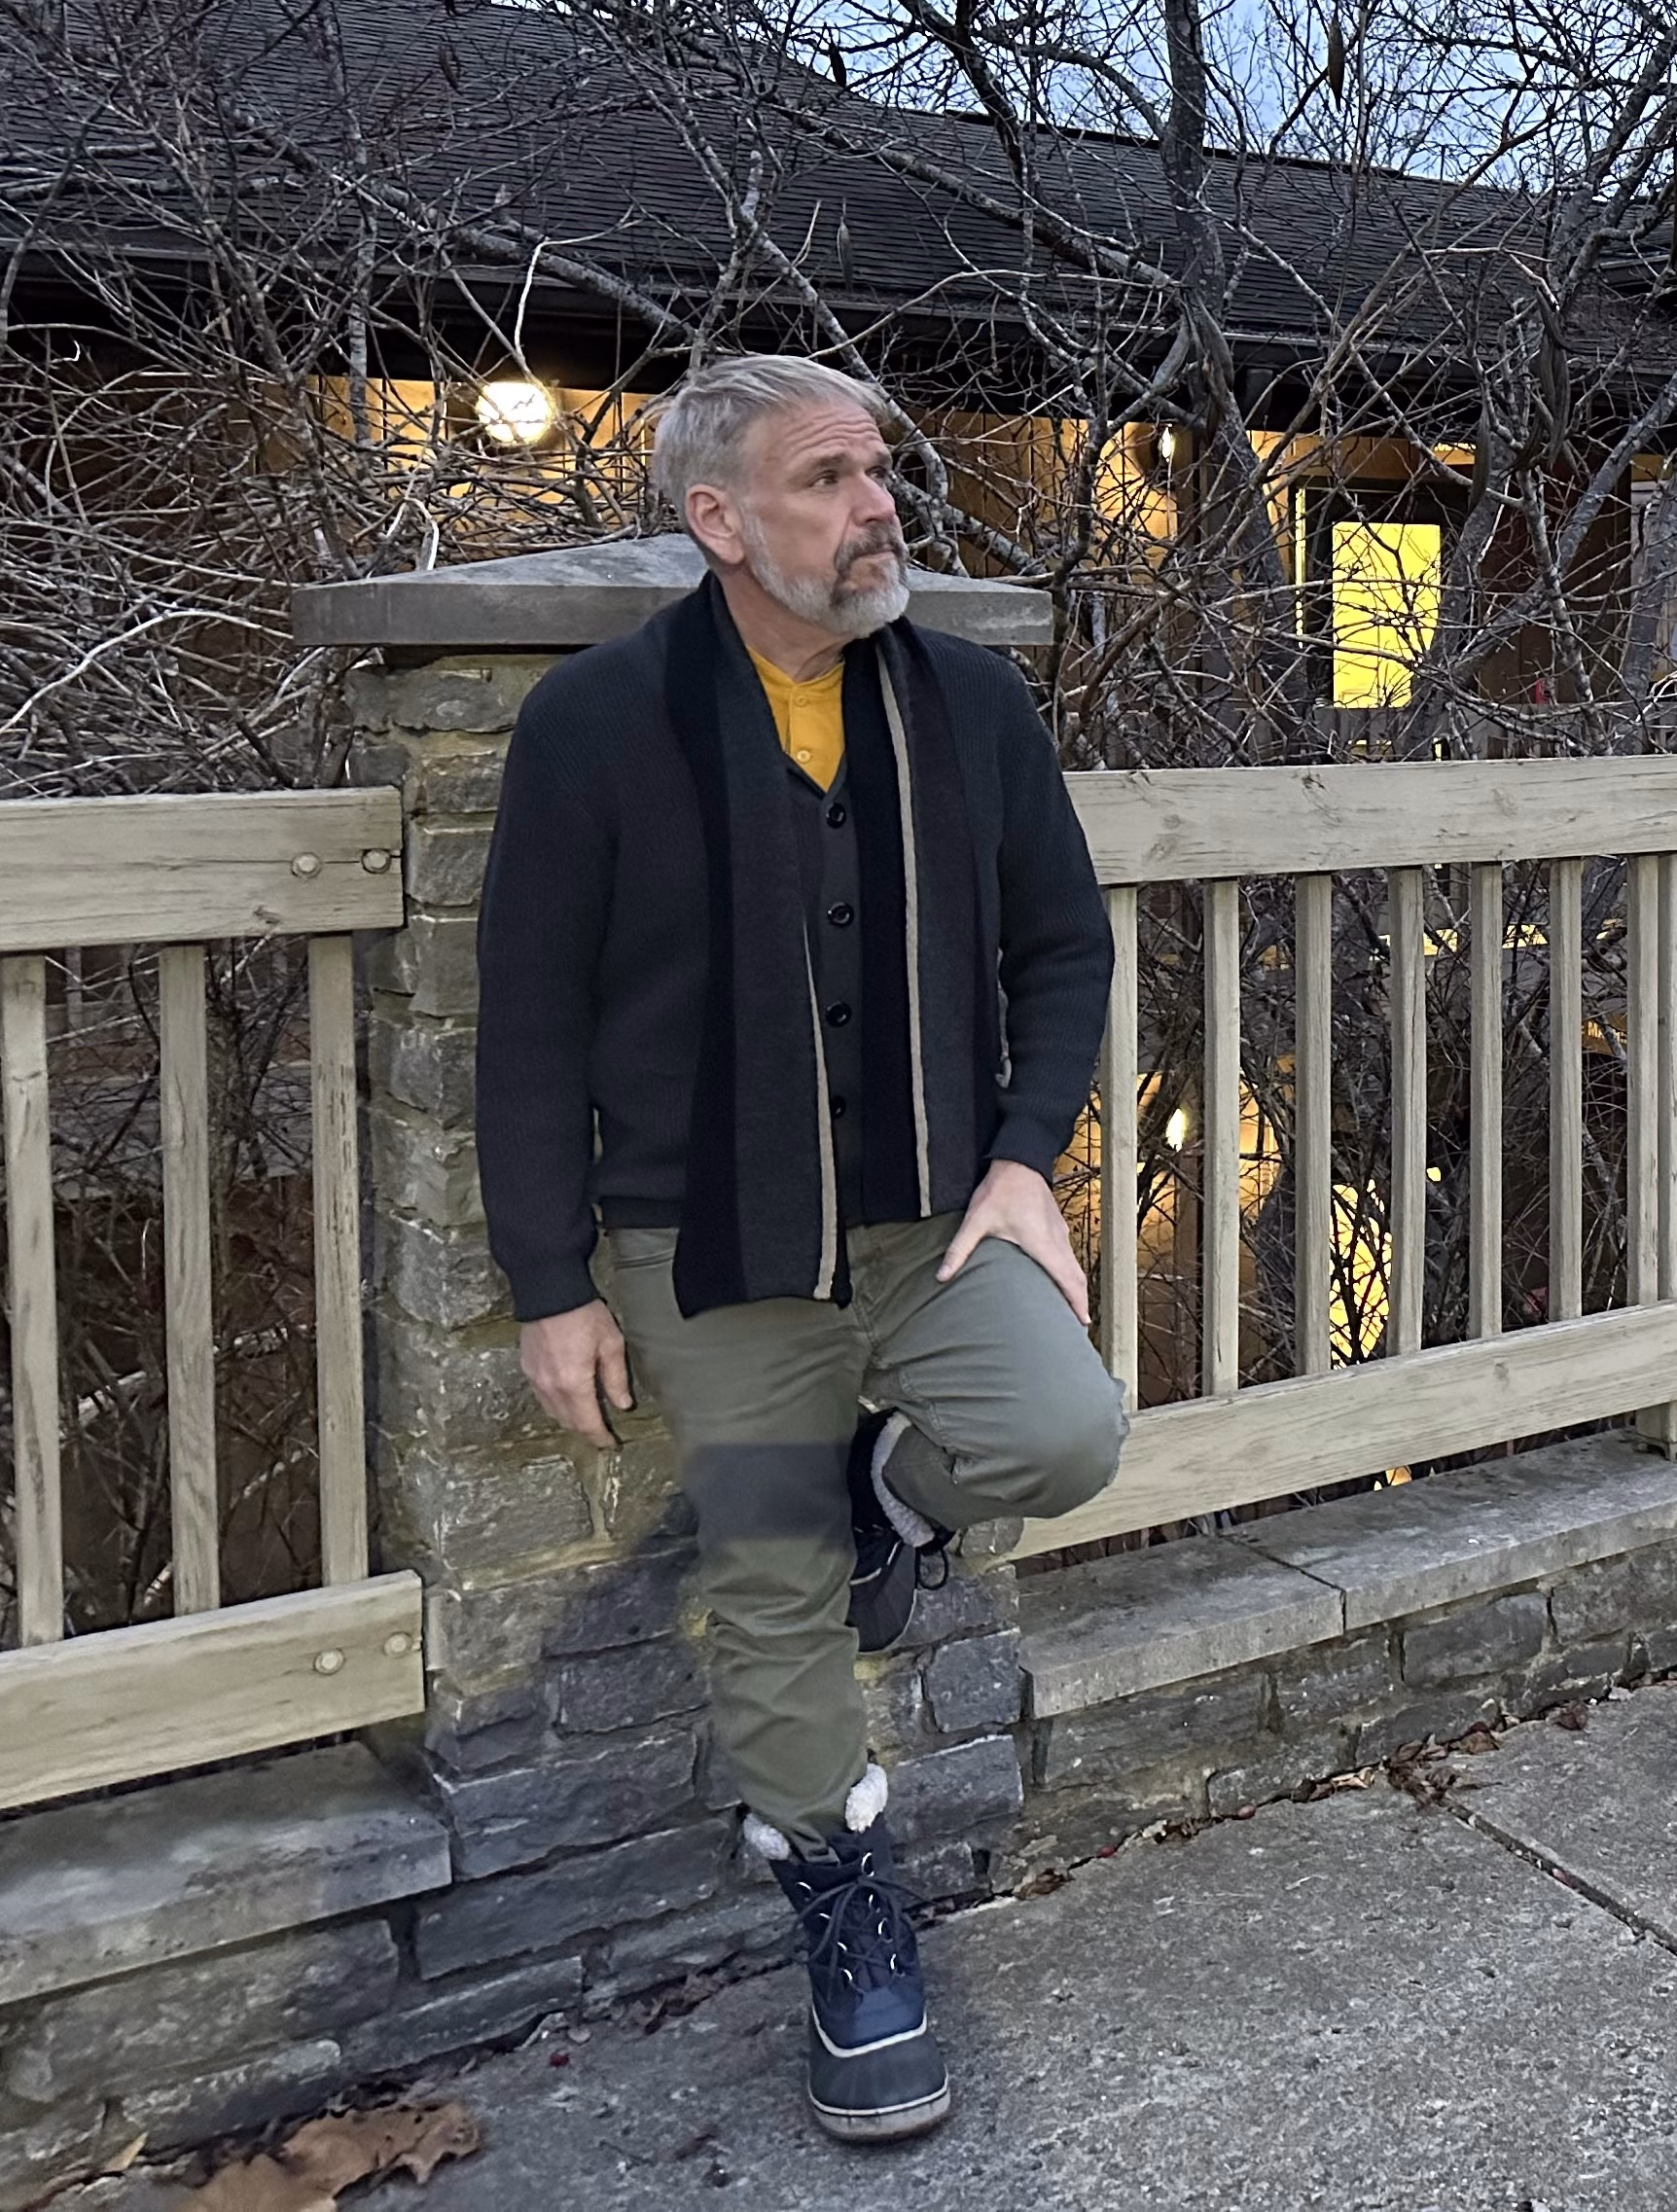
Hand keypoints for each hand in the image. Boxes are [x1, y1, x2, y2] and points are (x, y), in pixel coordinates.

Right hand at [520, 1300, 632, 1448]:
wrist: (549, 1291)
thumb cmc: (583, 1314)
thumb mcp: (611, 1344)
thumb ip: (616, 1379)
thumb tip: (622, 1405)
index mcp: (574, 1384)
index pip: (588, 1424)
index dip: (600, 1438)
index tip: (611, 1444)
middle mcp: (551, 1387)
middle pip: (569, 1422)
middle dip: (586, 1431)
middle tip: (602, 1433)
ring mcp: (535, 1379)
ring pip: (553, 1412)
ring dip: (570, 1419)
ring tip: (587, 1418)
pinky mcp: (527, 1369)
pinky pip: (542, 1398)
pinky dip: (556, 1405)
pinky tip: (568, 1398)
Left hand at [937, 1160, 1089, 1324]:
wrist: (1018, 1160)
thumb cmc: (1000, 1190)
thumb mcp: (977, 1220)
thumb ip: (960, 1249)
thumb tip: (942, 1276)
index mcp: (1042, 1244)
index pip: (1067, 1279)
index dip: (1076, 1302)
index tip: (1083, 1323)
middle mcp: (1057, 1240)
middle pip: (1076, 1277)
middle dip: (1079, 1301)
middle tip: (1078, 1325)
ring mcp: (1059, 1232)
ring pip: (1074, 1265)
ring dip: (1075, 1287)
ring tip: (1071, 1308)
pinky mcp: (1056, 1226)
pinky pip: (1068, 1255)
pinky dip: (1070, 1272)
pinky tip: (1060, 1278)